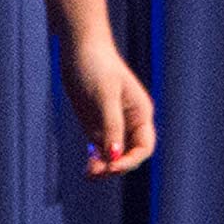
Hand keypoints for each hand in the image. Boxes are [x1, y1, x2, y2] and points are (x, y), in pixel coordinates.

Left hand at [62, 33, 155, 175]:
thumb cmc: (96, 67)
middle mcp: (130, 122)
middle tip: (94, 172)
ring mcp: (112, 125)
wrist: (80, 50)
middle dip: (115, 166)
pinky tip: (87, 168)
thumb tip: (114, 156)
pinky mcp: (96, 125)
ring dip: (104, 167)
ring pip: (113, 156)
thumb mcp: (105, 97)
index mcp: (140, 114)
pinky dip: (95, 161)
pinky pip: (100, 151)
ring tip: (88, 173)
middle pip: (129, 155)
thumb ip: (111, 127)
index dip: (130, 160)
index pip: (144, 147)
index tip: (111, 165)